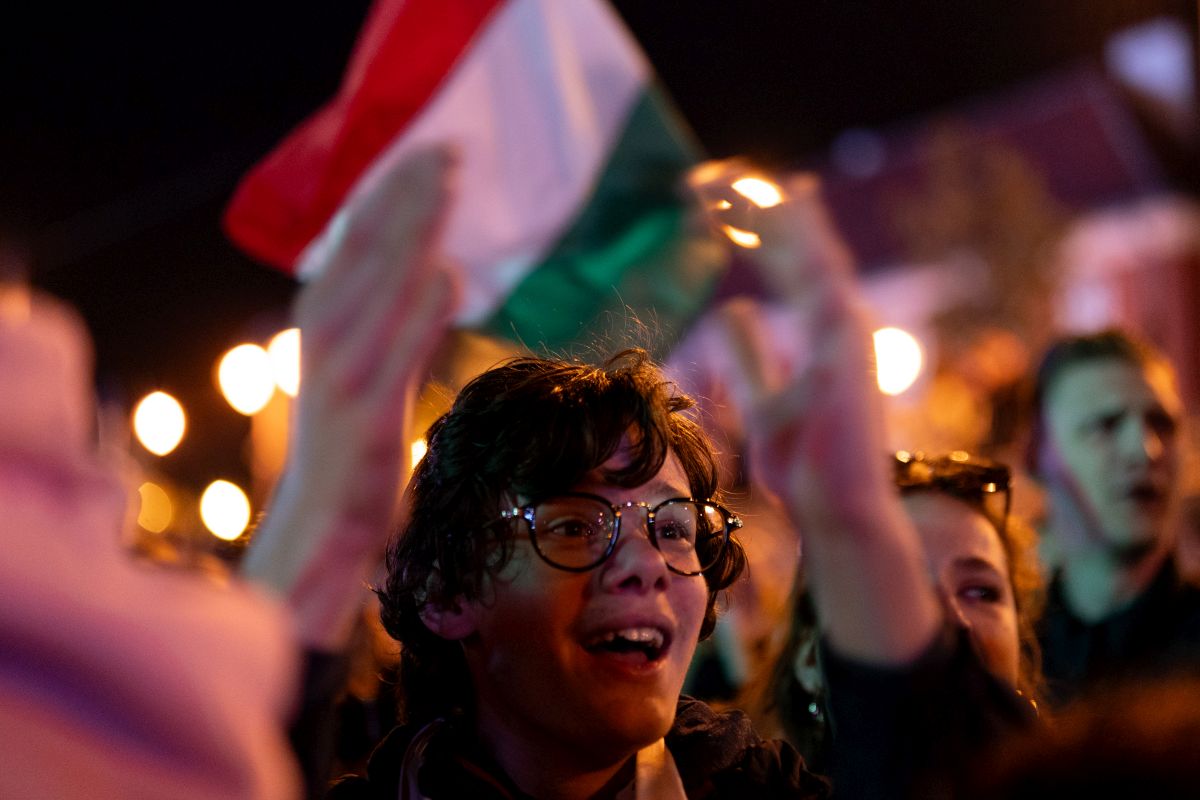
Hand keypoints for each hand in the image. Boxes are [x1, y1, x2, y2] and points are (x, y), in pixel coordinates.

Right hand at [243, 146, 457, 647]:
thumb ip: (393, 325)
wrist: (317, 539)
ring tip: (447, 182)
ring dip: (409, 234)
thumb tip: (437, 271)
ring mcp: (341, 382)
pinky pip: (393, 357)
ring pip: (374, 291)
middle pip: (361, 255)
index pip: (352, 246)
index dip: (386, 198)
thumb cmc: (349, 460)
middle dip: (402, 197)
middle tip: (447, 145)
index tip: (424, 154)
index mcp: (323, 329)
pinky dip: (417, 314)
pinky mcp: (364, 421)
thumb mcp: (367, 376)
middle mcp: (324, 345)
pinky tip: (448, 274)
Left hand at [691, 160, 938, 662]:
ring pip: (816, 250)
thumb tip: (732, 305)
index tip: (725, 198)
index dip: (759, 229)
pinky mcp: (848, 344)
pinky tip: (790, 199)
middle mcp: (842, 323)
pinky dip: (807, 237)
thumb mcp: (762, 399)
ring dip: (780, 211)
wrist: (834, 509)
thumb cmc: (803, 463)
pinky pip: (825, 275)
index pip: (789, 265)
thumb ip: (750, 353)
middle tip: (718, 175)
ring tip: (741, 177)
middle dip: (763, 209)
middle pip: (802, 249)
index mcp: (823, 333)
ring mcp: (850, 331)